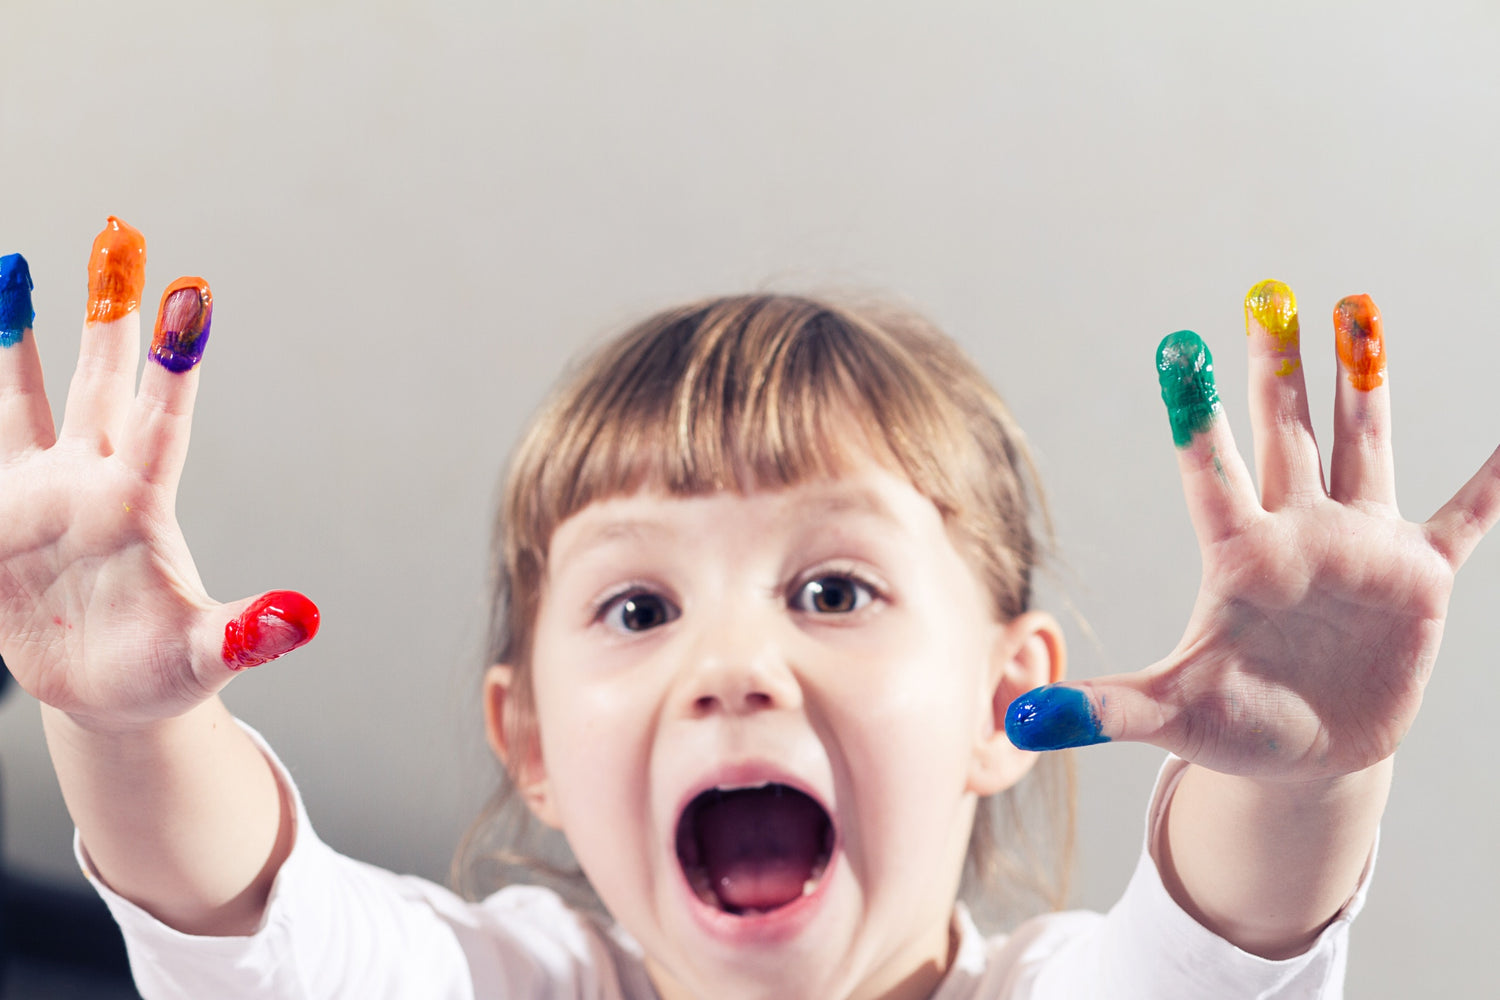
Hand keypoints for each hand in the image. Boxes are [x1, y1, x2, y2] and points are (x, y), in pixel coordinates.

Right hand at [0, 220, 316, 734]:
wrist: (106, 692)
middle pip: (103, 382)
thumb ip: (248, 636)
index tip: (194, 296)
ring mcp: (42, 494)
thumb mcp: (206, 657)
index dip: (177, 364)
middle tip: (120, 233)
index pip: (163, 422)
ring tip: (15, 265)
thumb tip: (303, 617)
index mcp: (142, 506)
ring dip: (17, 337)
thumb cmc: (165, 670)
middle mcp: (93, 482)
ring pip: (25, 398)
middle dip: (109, 315)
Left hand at [1007, 280, 1499, 780]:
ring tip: (1359, 309)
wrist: (1308, 755)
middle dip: (1277, 366)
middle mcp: (1296, 533)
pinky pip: (1465, 518)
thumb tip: (1023, 718)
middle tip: (1268, 293)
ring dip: (1363, 383)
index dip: (1197, 417)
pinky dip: (1495, 482)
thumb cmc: (1233, 726)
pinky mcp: (1416, 577)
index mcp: (1238, 557)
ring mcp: (1358, 547)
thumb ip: (1107, 709)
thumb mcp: (1172, 715)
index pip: (1212, 474)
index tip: (1176, 348)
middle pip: (1284, 434)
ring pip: (1360, 445)